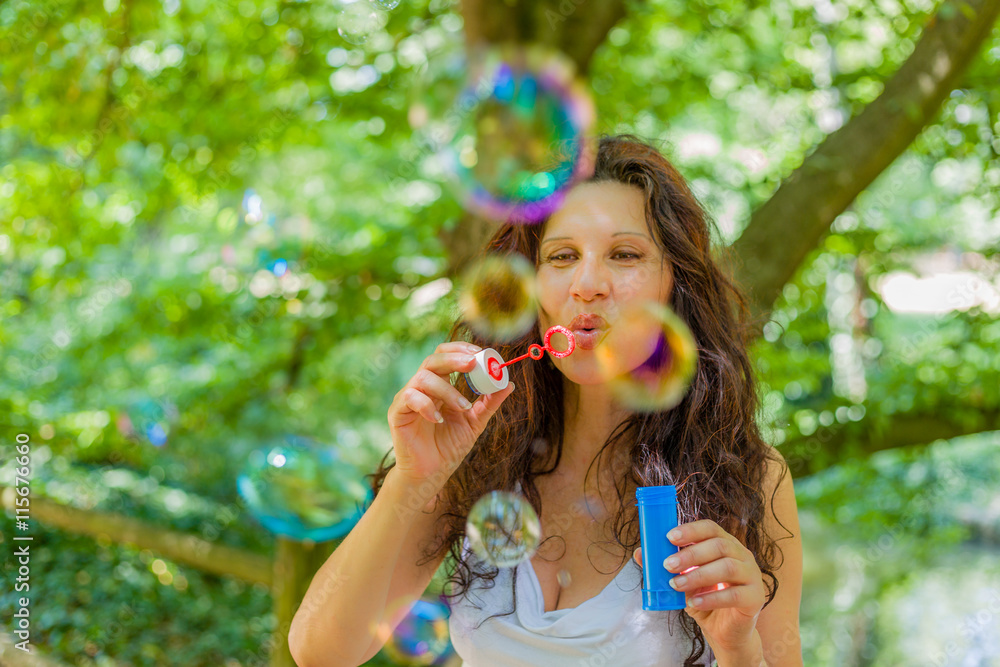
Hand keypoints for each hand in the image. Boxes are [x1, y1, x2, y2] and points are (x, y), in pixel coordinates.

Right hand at [387, 340, 514, 489]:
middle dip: (454, 359)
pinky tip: (438, 420)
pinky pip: (410, 397)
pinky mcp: (397, 412)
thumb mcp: (475, 422)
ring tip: (462, 407)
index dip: (460, 349)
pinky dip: (427, 405)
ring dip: (447, 390)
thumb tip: (508, 383)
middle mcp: (422, 387)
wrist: (431, 473)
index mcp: (440, 385)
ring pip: (424, 378)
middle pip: (433, 359)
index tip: (479, 353)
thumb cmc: (449, 447)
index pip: (445, 355)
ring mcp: (408, 398)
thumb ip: (489, 403)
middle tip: (472, 363)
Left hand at [632, 519, 765, 655]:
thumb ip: (665, 567)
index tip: (669, 537)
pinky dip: (712, 597)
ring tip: (676, 585)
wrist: (724, 631)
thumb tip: (639, 553)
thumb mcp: (682, 581)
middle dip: (690, 554)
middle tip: (668, 564)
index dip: (691, 530)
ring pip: (728, 567)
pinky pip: (734, 594)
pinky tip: (694, 602)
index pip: (711, 528)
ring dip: (698, 575)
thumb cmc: (704, 599)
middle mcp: (742, 555)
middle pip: (719, 545)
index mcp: (725, 544)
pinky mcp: (756, 598)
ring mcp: (752, 575)